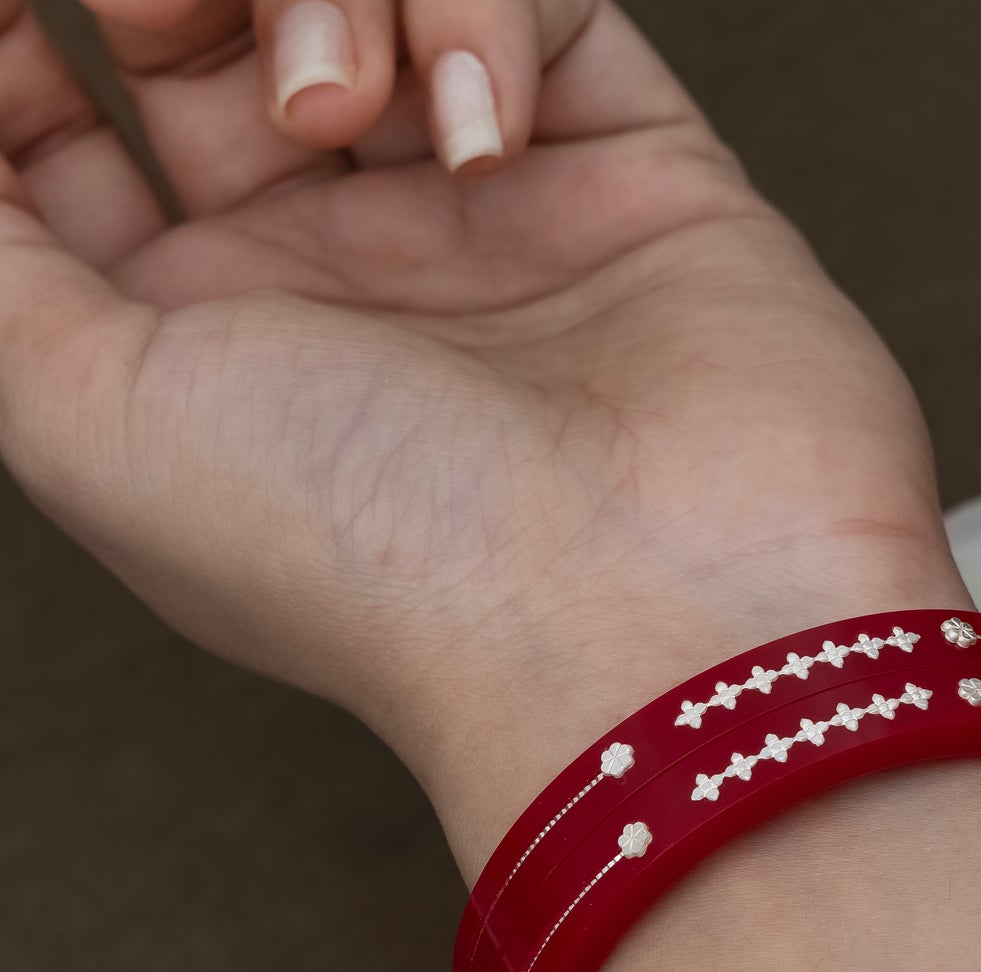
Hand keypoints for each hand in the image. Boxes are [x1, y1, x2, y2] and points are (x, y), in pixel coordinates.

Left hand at [0, 0, 965, 860]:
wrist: (637, 619)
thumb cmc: (372, 558)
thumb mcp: (79, 416)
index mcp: (207, 345)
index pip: (72, 138)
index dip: (24, 47)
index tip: (25, 11)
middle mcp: (346, 277)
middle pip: (217, 34)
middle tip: (169, 9)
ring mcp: (494, 222)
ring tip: (337, 107)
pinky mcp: (636, 176)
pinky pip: (548, 2)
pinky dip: (482, 18)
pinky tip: (479, 136)